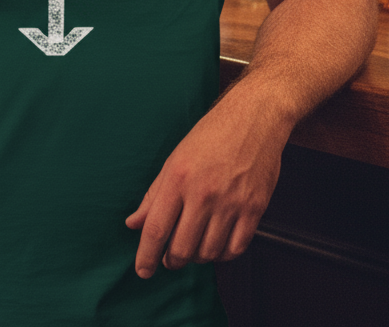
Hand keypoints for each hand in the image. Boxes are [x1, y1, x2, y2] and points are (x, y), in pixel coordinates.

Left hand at [125, 84, 288, 278]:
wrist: (254, 117)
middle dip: (172, 260)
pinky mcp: (254, 208)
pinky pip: (236, 248)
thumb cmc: (213, 133)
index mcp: (179, 178)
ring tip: (195, 245)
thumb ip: (154, 194)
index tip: (143, 271)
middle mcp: (203, 193)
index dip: (146, 256)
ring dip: (197, 257)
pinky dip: (223, 254)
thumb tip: (133, 223)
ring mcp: (231, 202)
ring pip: (208, 253)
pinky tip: (218, 244)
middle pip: (181, 248)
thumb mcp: (175, 158)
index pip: (156, 229)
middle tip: (171, 256)